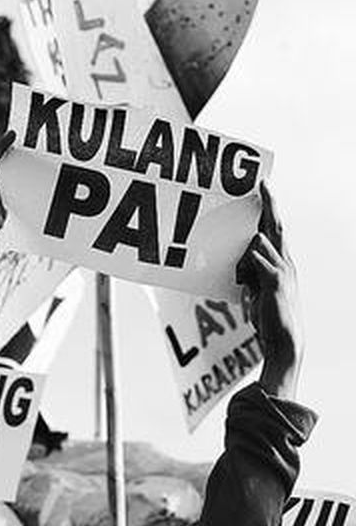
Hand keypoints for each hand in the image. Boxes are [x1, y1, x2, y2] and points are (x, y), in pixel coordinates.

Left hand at [237, 184, 301, 398]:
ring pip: (260, 242)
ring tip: (243, 282)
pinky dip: (249, 265)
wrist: (283, 339)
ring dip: (244, 258)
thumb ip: (250, 273)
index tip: (264, 190)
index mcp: (281, 262)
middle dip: (270, 205)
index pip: (275, 230)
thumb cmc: (269, 316)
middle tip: (263, 185)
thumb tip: (240, 263)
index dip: (270, 209)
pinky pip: (258, 261)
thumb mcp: (256, 290)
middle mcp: (286, 262)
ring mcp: (283, 270)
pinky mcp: (276, 281)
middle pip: (276, 226)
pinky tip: (244, 280)